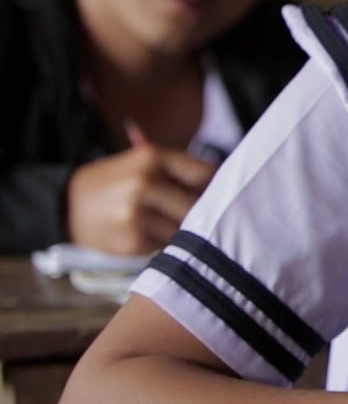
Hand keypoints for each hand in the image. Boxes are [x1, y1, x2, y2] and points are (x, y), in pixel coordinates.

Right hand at [65, 145, 216, 253]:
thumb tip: (227, 184)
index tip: (214, 194)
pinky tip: (148, 236)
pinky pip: (166, 246)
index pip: (205, 174)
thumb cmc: (114, 183)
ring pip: (184, 229)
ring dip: (183, 232)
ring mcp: (136, 214)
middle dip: (202, 213)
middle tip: (200, 216)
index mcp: (151, 157)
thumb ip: (179, 170)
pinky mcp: (131, 242)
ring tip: (166, 225)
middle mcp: (144, 183)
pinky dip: (164, 245)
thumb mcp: (140, 163)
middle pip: (198, 205)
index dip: (213, 187)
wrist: (64, 207)